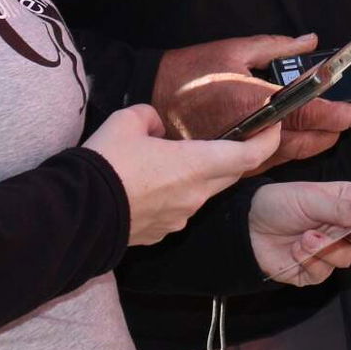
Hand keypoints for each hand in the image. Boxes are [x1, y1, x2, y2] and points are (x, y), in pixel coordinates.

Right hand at [82, 105, 279, 244]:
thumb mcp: (126, 121)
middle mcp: (196, 194)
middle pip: (230, 175)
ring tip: (169, 159)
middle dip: (235, 156)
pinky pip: (179, 208)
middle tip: (229, 137)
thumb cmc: (106, 165)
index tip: (272, 125)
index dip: (267, 140)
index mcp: (196, 165)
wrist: (78, 213)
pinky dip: (174, 194)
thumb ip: (149, 117)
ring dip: (197, 175)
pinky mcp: (161, 232)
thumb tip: (154, 125)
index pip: (249, 156)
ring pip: (202, 192)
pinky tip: (149, 184)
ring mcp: (180, 217)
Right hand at [151, 34, 350, 170]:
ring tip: (324, 134)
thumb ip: (276, 46)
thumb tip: (309, 41)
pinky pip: (260, 166)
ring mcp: (234, 155)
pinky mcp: (222, 165)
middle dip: (327, 135)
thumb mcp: (233, 49)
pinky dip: (281, 156)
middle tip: (344, 125)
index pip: (304, 113)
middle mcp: (248, 134)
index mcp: (251, 103)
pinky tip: (288, 144)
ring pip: (283, 159)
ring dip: (307, 147)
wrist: (144, 96)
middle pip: (299, 143)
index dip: (334, 116)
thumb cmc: (187, 73)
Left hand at [249, 181, 350, 284]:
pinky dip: (311, 261)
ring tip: (307, 237)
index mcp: (343, 202)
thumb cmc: (278, 203)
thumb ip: (341, 207)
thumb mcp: (309, 199)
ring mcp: (328, 250)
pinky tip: (297, 249)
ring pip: (347, 257)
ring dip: (329, 248)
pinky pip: (324, 273)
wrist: (245, 229)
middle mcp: (340, 227)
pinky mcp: (313, 271)